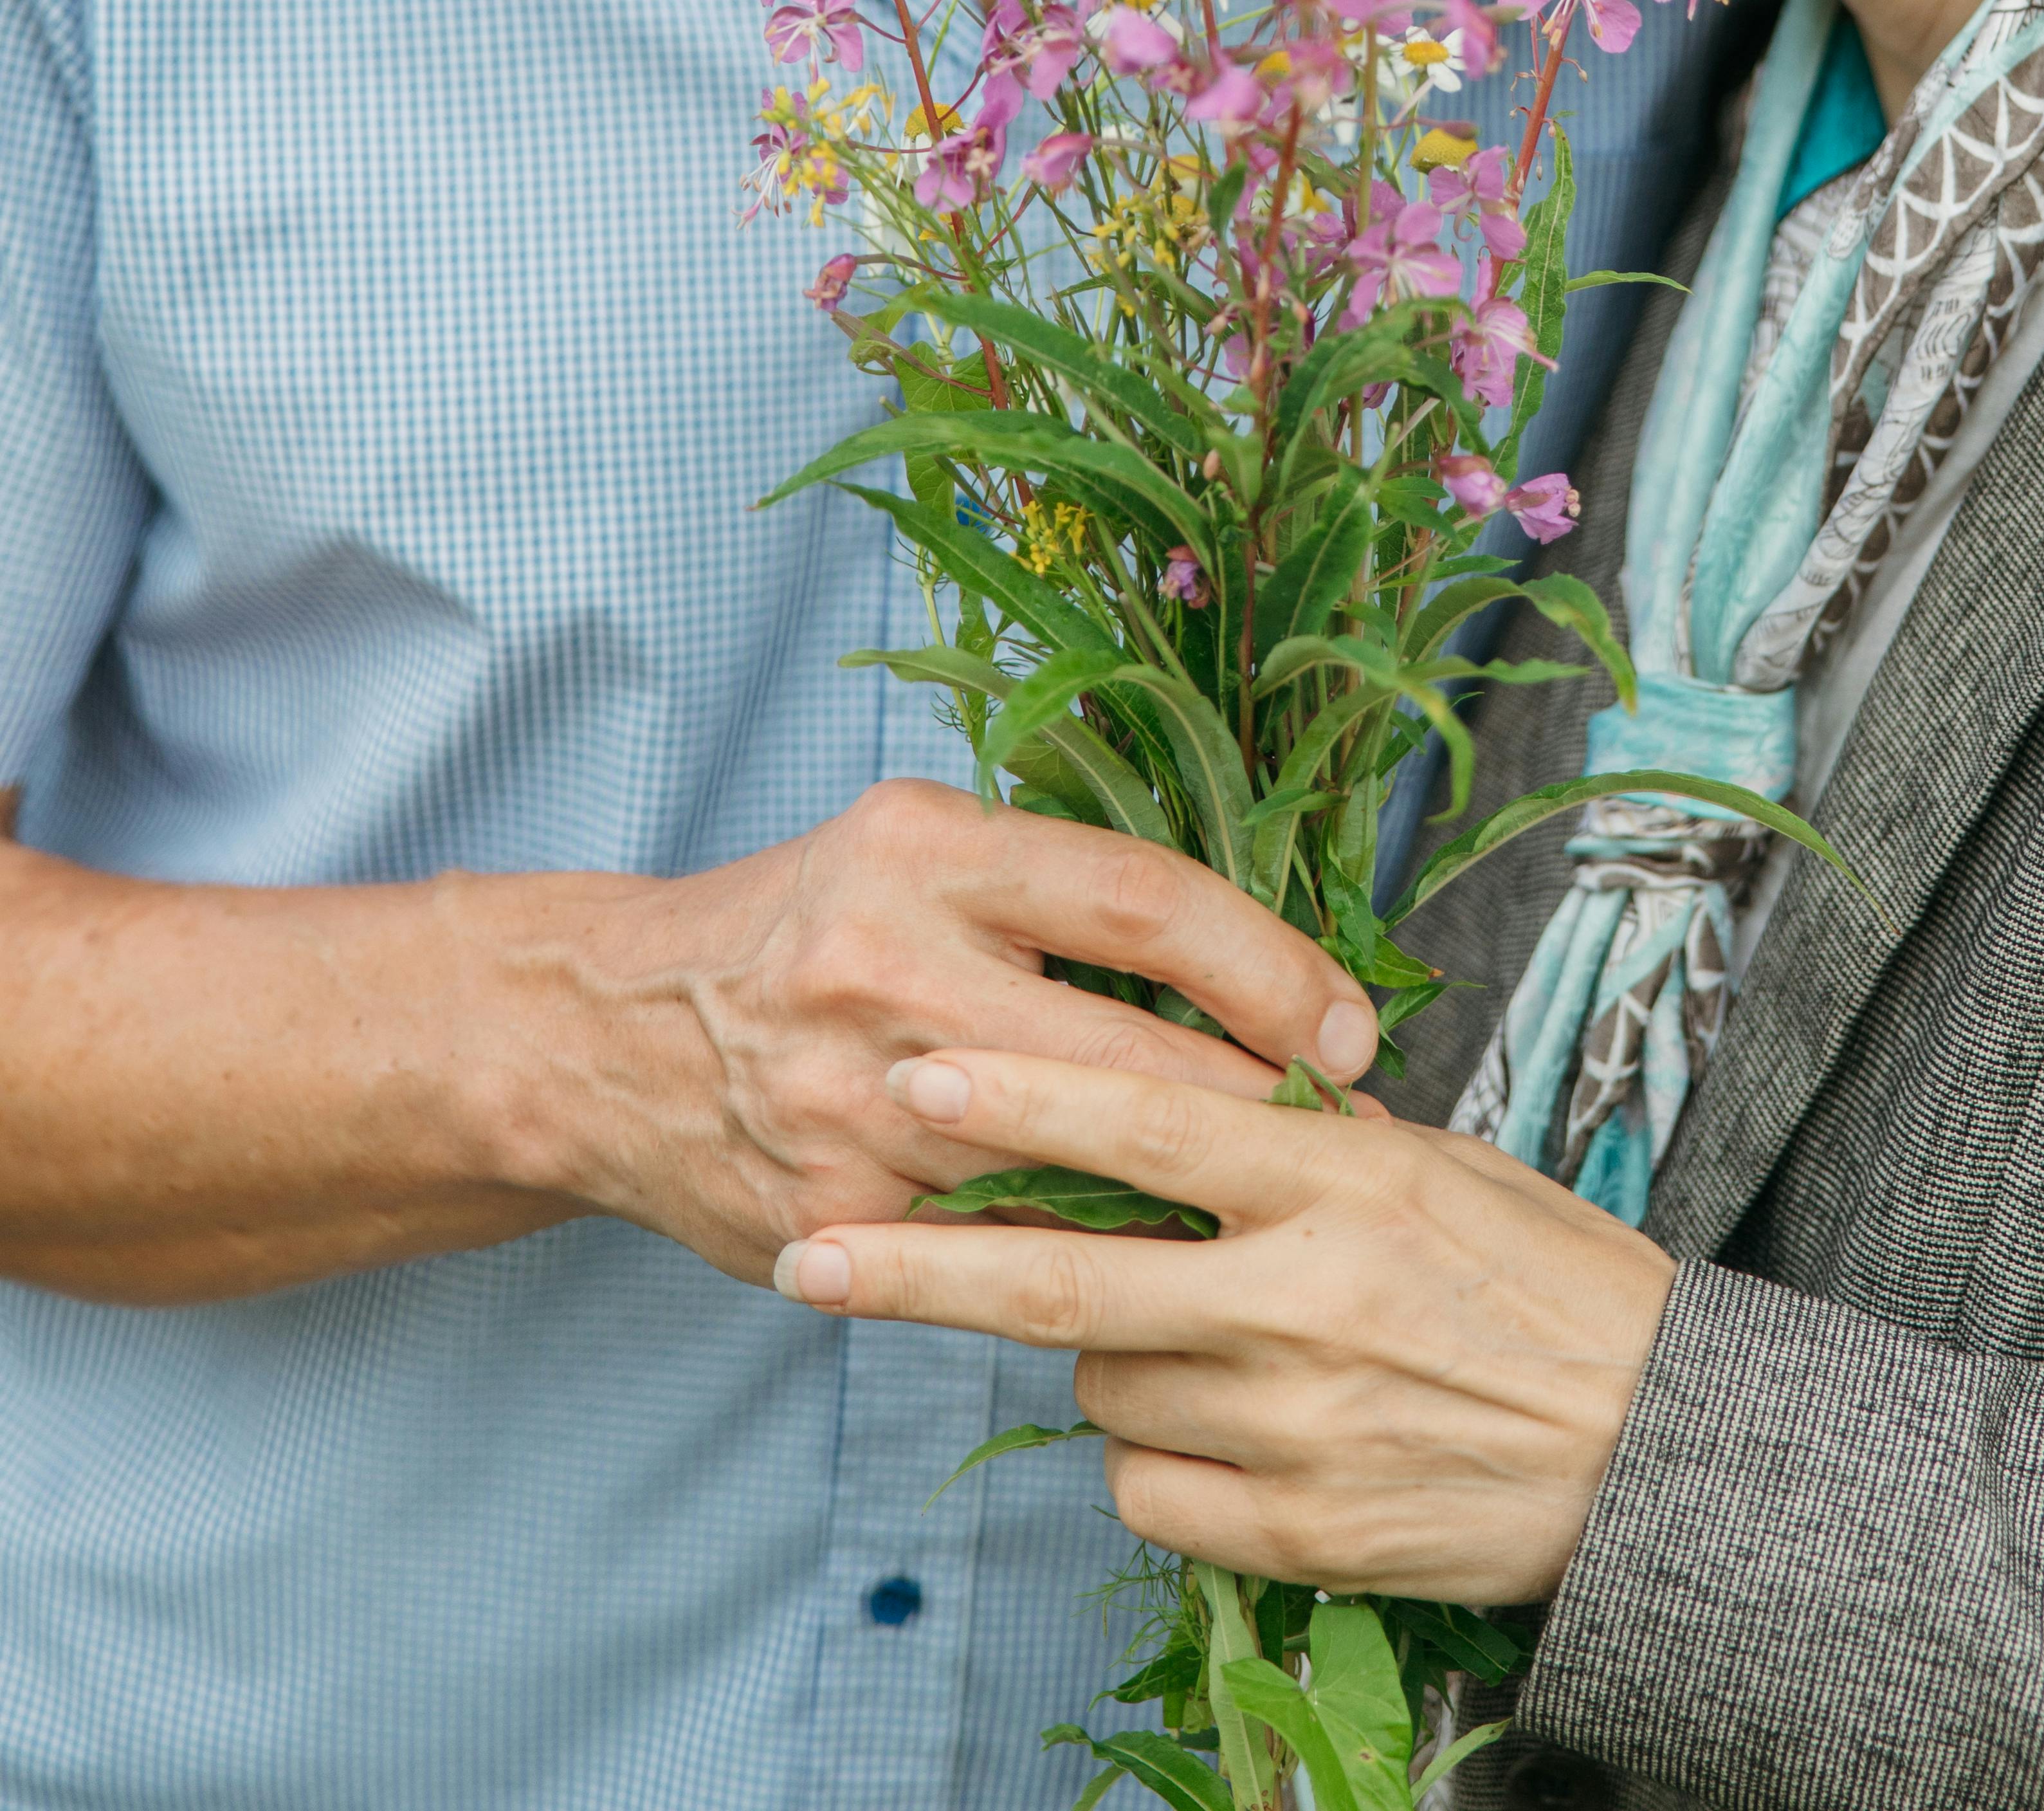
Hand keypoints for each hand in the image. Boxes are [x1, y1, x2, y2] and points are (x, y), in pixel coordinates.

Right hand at [504, 786, 1381, 1288]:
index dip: (1267, 966)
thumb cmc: (810, 924)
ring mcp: (851, 1105)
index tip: (1351, 1028)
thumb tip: (1252, 962)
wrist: (607, 1035)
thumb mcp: (924, 848)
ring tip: (1284, 1217)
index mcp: (927, 849)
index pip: (1140, 900)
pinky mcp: (830, 1221)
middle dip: (1258, 1109)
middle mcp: (886, 964)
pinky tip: (1155, 1273)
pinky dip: (1082, 1261)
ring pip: (1070, 1176)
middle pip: (1123, 1055)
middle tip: (1360, 1141)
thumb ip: (1059, 892)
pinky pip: (994, 1254)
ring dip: (1184, 1204)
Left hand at [769, 1048, 1678, 1607]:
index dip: (1021, 1096)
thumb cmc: (1545, 1279)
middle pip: (1065, 1276)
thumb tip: (1170, 1099)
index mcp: (1341, 1180)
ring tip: (1199, 1340)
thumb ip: (1301, 1142)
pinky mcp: (1297, 1530)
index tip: (912, 1074)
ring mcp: (1295, 1424)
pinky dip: (1156, 1462)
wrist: (1658, 1448)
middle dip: (917, 1266)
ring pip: (1104, 1387)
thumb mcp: (1435, 1167)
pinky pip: (1148, 1492)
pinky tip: (1230, 1436)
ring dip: (1107, 1358)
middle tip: (808, 1250)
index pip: (1147, 1121)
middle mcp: (1303, 1297)